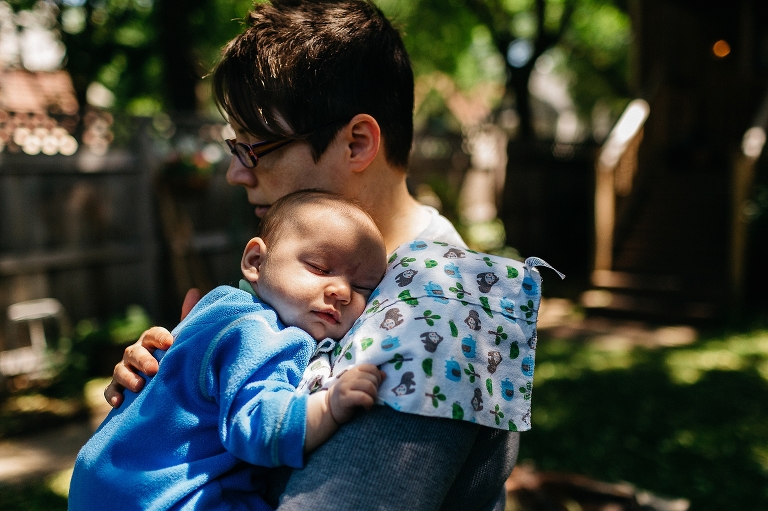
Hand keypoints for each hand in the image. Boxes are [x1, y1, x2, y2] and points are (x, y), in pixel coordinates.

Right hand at [103, 288, 201, 407]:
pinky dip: (112, 395)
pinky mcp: (118, 389)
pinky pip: (110, 390)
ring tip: (139, 386)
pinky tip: (119, 402)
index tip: (170, 343)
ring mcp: (125, 370)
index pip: (153, 334)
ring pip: (120, 370)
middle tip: (154, 369)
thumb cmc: (174, 359)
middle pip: (134, 352)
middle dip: (143, 360)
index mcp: (152, 341)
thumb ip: (188, 319)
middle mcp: (136, 353)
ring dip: (128, 377)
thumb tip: (194, 290)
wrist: (164, 386)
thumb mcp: (182, 342)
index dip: (160, 337)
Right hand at [326, 364, 382, 424]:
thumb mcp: (357, 383)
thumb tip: (384, 374)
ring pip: (369, 387)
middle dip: (376, 389)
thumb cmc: (346, 395)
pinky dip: (369, 403)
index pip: (372, 368)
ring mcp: (346, 386)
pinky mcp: (345, 398)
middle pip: (372, 379)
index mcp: (353, 370)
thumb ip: (370, 377)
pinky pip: (363, 397)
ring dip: (373, 396)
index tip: (375, 386)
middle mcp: (349, 376)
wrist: (329, 407)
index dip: (378, 377)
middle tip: (371, 396)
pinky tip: (366, 407)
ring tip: (369, 401)